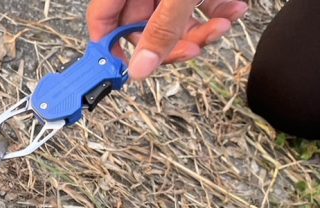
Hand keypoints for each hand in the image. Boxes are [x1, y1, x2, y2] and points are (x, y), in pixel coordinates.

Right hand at [87, 0, 247, 79]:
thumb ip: (161, 29)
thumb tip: (141, 69)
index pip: (102, 21)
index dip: (109, 49)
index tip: (122, 72)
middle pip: (144, 24)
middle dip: (172, 43)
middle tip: (190, 50)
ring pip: (175, 19)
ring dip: (200, 31)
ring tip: (220, 27)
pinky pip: (202, 3)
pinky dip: (219, 11)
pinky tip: (233, 11)